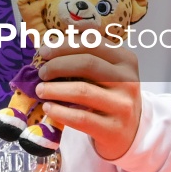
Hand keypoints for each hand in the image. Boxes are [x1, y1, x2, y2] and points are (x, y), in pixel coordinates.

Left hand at [34, 41, 141, 161]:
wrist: (130, 133)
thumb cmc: (112, 96)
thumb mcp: (109, 72)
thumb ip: (89, 55)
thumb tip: (57, 39)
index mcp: (125, 60)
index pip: (93, 44)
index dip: (65, 45)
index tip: (44, 51)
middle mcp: (128, 80)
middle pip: (87, 63)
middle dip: (58, 65)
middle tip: (41, 72)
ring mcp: (122, 105)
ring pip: (83, 91)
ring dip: (55, 89)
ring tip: (40, 90)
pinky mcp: (113, 129)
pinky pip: (81, 118)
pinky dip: (60, 111)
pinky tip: (48, 108)